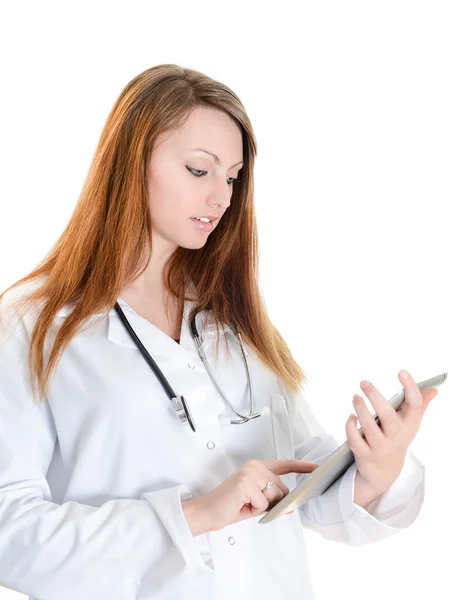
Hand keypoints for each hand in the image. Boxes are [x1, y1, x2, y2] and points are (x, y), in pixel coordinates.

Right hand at [181, 459, 319, 534]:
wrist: (208, 512)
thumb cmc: (230, 506)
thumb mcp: (256, 502)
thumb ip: (273, 499)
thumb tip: (291, 505)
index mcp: (257, 467)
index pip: (285, 465)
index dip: (303, 466)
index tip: (317, 468)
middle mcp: (255, 466)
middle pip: (282, 489)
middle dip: (271, 502)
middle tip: (250, 504)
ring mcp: (250, 473)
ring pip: (275, 496)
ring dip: (262, 507)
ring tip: (245, 504)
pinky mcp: (246, 483)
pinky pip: (263, 504)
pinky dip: (254, 510)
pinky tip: (241, 505)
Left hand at [345, 369, 437, 495]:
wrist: (385, 471)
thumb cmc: (397, 438)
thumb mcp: (410, 424)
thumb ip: (420, 405)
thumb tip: (433, 389)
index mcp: (409, 425)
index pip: (415, 406)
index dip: (411, 388)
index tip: (401, 372)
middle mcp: (396, 437)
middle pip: (388, 417)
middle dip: (375, 397)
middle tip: (364, 382)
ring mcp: (380, 447)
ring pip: (369, 429)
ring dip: (360, 410)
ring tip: (355, 397)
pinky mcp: (365, 455)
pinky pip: (355, 441)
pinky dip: (350, 427)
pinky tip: (351, 417)